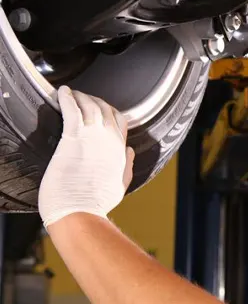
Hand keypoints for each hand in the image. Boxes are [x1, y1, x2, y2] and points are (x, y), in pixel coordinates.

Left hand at [39, 86, 134, 226]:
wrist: (80, 210)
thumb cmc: (96, 202)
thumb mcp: (120, 184)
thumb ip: (126, 165)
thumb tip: (129, 151)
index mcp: (120, 150)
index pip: (120, 120)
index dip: (110, 111)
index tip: (100, 108)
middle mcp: (110, 139)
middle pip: (105, 109)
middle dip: (94, 100)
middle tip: (82, 98)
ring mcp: (92, 136)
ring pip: (90, 105)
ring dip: (80, 97)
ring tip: (71, 93)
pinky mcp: (73, 137)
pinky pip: (71, 109)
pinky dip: (67, 98)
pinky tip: (62, 93)